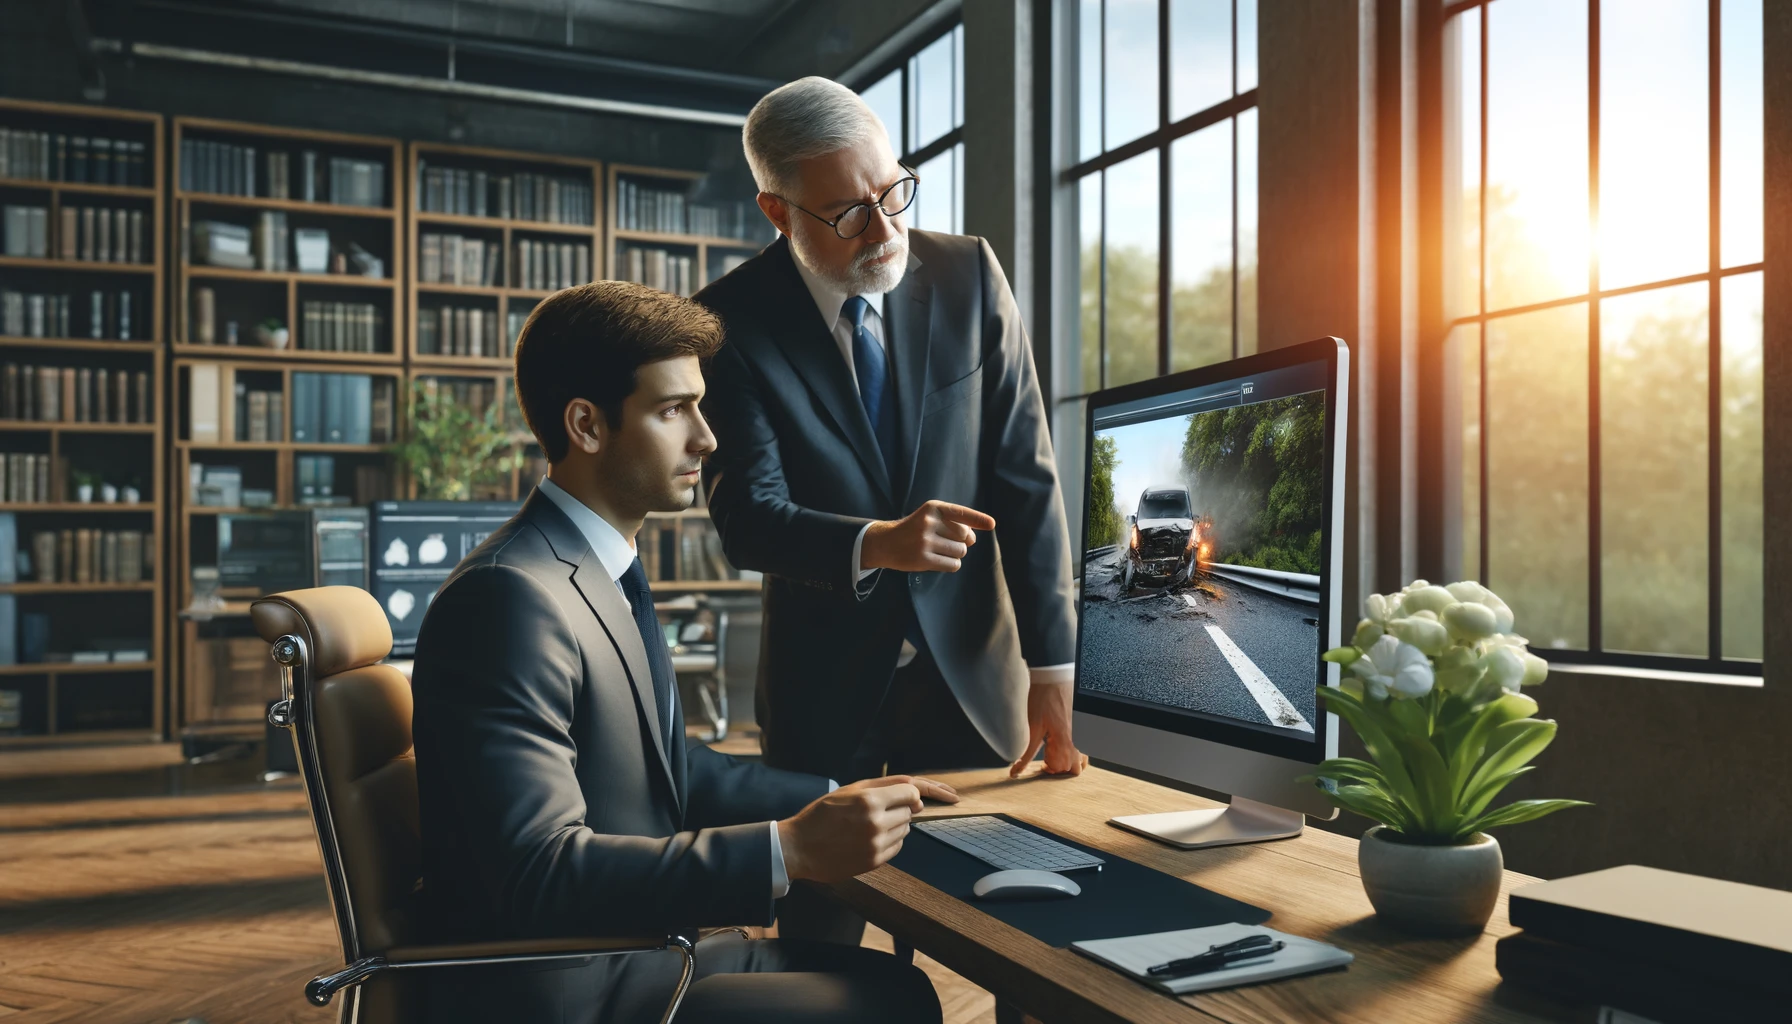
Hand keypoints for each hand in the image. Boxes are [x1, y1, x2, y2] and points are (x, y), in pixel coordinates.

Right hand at [776, 775, 959, 882]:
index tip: (913, 796)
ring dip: (896, 824)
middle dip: (900, 808)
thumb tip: (918, 794)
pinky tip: (868, 838)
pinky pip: (898, 846)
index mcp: (869, 801)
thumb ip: (885, 787)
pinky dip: (890, 840)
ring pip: (906, 829)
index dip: (913, 793)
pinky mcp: (875, 861)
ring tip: (869, 824)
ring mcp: (876, 845)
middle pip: (910, 811)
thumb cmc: (823, 814)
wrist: (799, 847)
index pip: (912, 792)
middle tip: (877, 809)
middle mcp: (875, 823)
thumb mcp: (850, 789)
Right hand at [861, 500, 996, 572]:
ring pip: (961, 551)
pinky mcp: (923, 559)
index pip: (960, 513)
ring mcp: (925, 541)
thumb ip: (953, 523)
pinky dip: (952, 564)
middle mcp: (929, 522)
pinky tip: (939, 560)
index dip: (978, 519)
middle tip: (947, 542)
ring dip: (956, 554)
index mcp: (933, 508)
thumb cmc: (914, 529)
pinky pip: (954, 564)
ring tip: (940, 551)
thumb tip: (974, 539)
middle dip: (963, 541)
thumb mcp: (930, 517)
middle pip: (965, 536)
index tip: (991, 524)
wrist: (886, 543)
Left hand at [1009, 683, 1088, 777]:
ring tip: (1056, 751)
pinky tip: (1062, 741)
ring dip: (1069, 760)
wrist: (1053, 676)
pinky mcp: (1082, 726)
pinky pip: (1084, 746)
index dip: (1048, 769)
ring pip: (1082, 759)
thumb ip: (1025, 752)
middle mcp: (1077, 740)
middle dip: (1061, 767)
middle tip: (1047, 758)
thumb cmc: (1042, 698)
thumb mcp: (1032, 727)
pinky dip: (1075, 750)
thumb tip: (1015, 771)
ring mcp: (1082, 733)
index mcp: (1065, 743)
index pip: (1061, 769)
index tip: (1040, 762)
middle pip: (1074, 768)